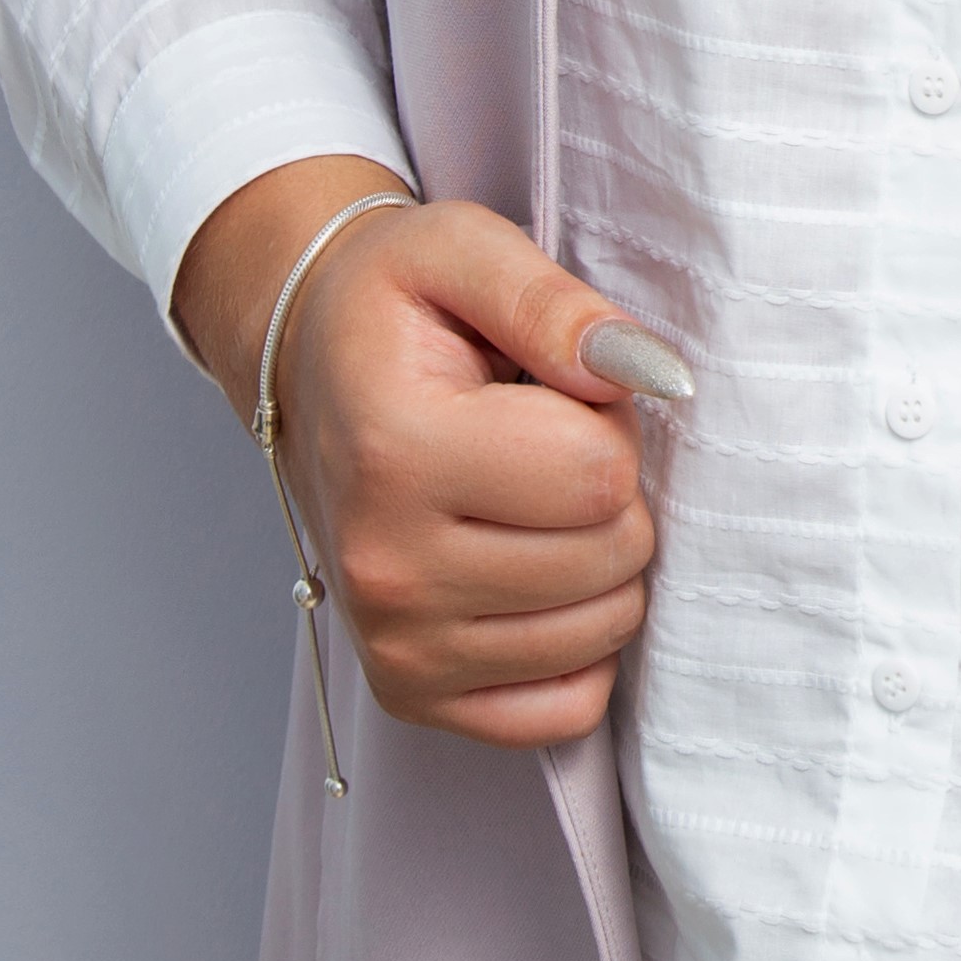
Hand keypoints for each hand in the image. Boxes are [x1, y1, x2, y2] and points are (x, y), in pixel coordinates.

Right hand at [171, 165, 667, 746]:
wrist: (309, 368)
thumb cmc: (396, 308)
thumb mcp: (464, 252)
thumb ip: (557, 305)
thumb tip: (652, 375)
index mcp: (397, 453)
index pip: (599, 475)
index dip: (606, 420)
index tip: (552, 390)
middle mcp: (386, 567)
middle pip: (610, 555)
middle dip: (610, 488)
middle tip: (541, 440)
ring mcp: (396, 646)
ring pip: (603, 630)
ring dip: (600, 559)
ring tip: (528, 498)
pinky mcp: (411, 693)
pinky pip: (566, 709)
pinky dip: (579, 645)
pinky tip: (535, 575)